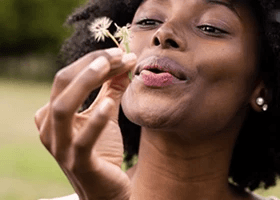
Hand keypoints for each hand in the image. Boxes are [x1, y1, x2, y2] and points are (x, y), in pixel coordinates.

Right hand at [34, 48, 135, 199]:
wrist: (105, 190)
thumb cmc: (102, 150)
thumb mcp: (105, 116)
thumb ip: (110, 91)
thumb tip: (123, 63)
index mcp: (52, 115)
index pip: (67, 78)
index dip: (93, 62)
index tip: (121, 53)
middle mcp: (50, 129)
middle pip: (62, 85)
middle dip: (90, 65)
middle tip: (117, 53)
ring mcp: (61, 147)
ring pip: (62, 108)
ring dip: (87, 81)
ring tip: (110, 65)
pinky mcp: (78, 163)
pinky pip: (83, 139)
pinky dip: (96, 119)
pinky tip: (110, 103)